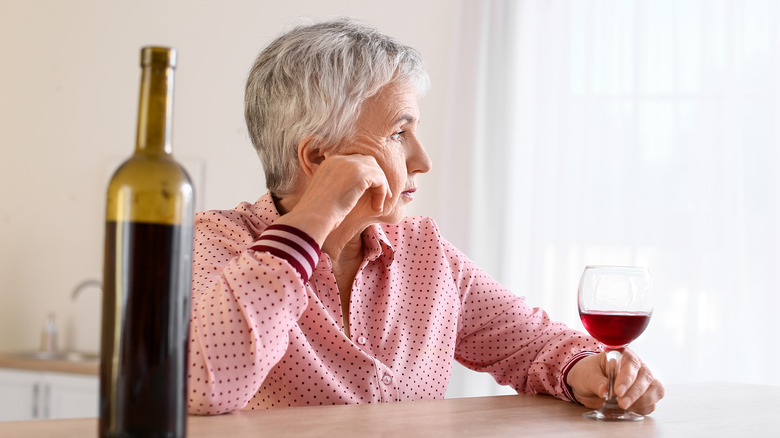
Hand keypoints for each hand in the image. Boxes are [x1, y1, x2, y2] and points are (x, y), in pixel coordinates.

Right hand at [275, 154, 391, 244]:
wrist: (313, 216)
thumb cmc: (318, 213)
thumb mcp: (328, 193)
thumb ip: (340, 186)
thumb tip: (355, 191)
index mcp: (330, 163)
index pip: (355, 162)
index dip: (367, 177)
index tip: (372, 192)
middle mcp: (340, 159)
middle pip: (368, 162)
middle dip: (377, 178)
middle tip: (383, 195)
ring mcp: (350, 164)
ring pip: (376, 171)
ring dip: (381, 188)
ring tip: (378, 206)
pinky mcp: (360, 174)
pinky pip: (380, 180)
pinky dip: (381, 194)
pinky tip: (376, 208)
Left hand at [566, 349, 664, 414]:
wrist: (587, 385)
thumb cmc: (588, 374)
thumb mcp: (587, 375)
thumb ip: (596, 381)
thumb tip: (605, 390)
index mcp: (622, 355)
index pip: (631, 364)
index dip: (627, 378)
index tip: (618, 391)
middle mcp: (637, 367)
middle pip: (646, 377)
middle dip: (634, 392)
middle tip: (622, 403)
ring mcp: (643, 381)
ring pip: (655, 389)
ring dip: (642, 401)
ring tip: (624, 406)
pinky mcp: (644, 396)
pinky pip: (652, 403)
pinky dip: (643, 408)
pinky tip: (630, 409)